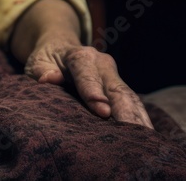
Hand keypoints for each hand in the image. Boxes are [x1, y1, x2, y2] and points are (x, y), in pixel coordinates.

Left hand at [10, 0, 152, 128]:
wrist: (60, 46)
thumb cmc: (47, 59)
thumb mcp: (38, 62)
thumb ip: (42, 70)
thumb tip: (48, 78)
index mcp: (80, 56)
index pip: (87, 75)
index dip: (95, 93)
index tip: (103, 112)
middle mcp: (102, 63)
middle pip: (116, 89)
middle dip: (126, 112)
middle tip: (134, 133)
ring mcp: (113, 75)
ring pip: (129, 97)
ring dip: (139, 118)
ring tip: (147, 139)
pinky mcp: (118, 86)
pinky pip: (132, 103)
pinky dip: (140, 118)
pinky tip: (146, 136)